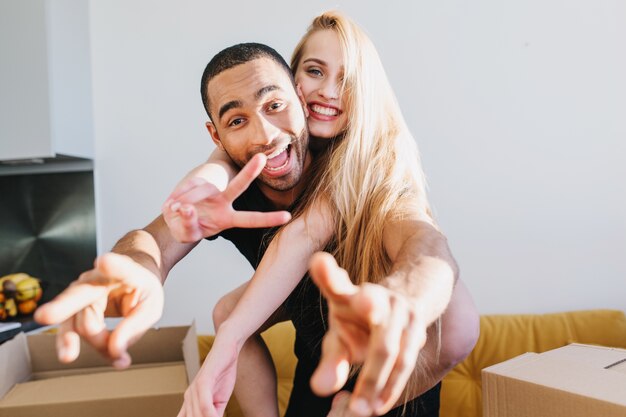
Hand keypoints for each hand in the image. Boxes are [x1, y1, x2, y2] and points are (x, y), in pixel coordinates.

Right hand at [34, 252, 164, 367]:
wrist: (129, 279)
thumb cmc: (141, 289)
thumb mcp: (151, 306)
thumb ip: (135, 326)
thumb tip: (116, 350)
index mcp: (124, 271)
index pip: (119, 268)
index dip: (112, 266)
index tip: (103, 262)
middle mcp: (95, 279)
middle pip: (77, 295)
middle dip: (61, 307)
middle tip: (44, 316)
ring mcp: (78, 293)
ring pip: (79, 325)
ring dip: (99, 344)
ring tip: (118, 360)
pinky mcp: (71, 310)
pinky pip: (72, 333)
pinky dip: (94, 348)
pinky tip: (114, 358)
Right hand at [163, 153, 290, 241]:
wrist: (173, 217)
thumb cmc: (186, 228)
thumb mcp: (187, 234)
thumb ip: (188, 226)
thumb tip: (187, 208)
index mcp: (227, 219)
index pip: (250, 219)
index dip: (268, 219)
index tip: (288, 217)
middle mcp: (223, 202)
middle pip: (238, 186)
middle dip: (249, 172)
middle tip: (262, 159)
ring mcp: (209, 191)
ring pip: (199, 191)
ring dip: (184, 205)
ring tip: (174, 213)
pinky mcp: (193, 183)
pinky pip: (185, 191)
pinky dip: (176, 202)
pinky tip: (171, 206)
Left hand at [177, 334, 238, 416]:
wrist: (227, 348)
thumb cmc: (223, 373)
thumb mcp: (219, 399)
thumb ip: (215, 413)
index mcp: (190, 402)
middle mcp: (189, 397)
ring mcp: (195, 389)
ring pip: (197, 416)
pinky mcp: (204, 381)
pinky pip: (204, 403)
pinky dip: (209, 414)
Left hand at [309, 252, 427, 416]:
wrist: (408, 299)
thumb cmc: (362, 322)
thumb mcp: (342, 335)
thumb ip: (331, 361)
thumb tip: (320, 389)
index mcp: (347, 293)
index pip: (334, 281)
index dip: (327, 274)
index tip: (318, 263)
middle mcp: (374, 296)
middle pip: (369, 312)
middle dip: (364, 326)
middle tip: (355, 361)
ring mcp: (400, 308)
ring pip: (387, 347)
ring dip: (374, 380)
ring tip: (359, 409)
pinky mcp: (417, 326)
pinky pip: (404, 359)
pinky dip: (390, 385)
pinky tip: (377, 405)